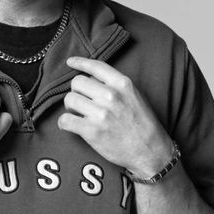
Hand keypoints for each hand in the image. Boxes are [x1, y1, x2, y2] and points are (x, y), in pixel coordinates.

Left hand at [58, 56, 172, 179]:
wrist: (150, 151)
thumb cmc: (144, 125)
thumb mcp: (136, 96)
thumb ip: (116, 85)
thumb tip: (93, 79)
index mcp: (122, 84)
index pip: (95, 66)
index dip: (79, 62)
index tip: (70, 63)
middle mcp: (111, 96)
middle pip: (77, 82)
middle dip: (77, 92)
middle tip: (82, 103)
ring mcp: (101, 114)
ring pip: (69, 99)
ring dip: (71, 107)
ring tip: (79, 115)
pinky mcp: (92, 131)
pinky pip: (65, 120)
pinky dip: (64, 123)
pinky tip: (70, 125)